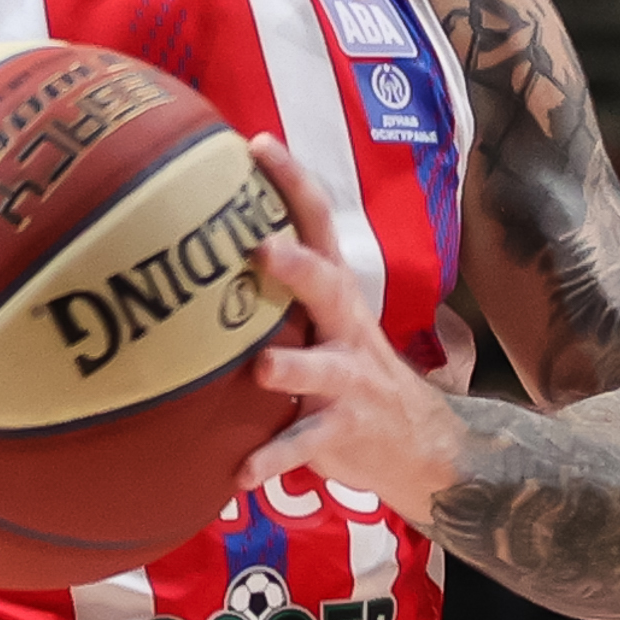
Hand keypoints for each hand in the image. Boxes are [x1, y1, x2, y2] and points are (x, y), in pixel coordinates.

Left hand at [238, 136, 458, 516]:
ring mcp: (349, 382)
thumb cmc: (350, 375)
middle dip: (298, 267)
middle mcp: (346, 329)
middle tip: (261, 249)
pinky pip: (305, 446)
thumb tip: (200, 242)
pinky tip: (240, 475)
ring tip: (262, 370)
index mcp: (336, 295)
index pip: (319, 224)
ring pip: (321, 372)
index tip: (256, 144)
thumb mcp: (327, 324)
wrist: (420, 447)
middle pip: (328, 286)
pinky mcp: (344, 432)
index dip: (292, 183)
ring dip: (292, 370)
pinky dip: (273, 460)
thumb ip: (282, 290)